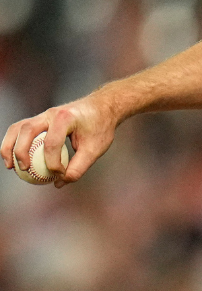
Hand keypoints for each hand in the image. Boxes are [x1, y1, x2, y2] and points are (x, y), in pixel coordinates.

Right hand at [2, 93, 117, 188]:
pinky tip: (14, 159)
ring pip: (18, 128)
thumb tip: (60, 182)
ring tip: (10, 166)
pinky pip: (21, 130)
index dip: (53, 163)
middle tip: (24, 170)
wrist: (102, 108)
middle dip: (21, 151)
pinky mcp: (40, 119)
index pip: (52, 143)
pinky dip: (14, 143)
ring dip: (10, 146)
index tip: (60, 175)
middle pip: (27, 130)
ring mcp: (43, 115)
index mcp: (65, 118)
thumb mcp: (95, 149)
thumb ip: (79, 166)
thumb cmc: (100, 127)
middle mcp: (51, 113)